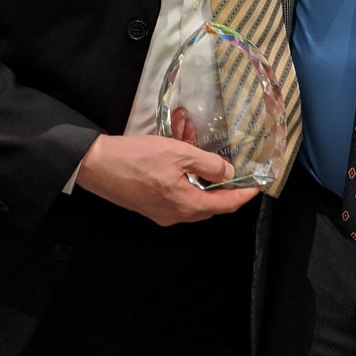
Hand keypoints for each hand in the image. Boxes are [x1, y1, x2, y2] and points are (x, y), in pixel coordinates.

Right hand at [75, 134, 258, 225]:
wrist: (97, 165)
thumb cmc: (138, 159)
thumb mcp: (179, 154)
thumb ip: (209, 165)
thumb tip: (229, 174)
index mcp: (187, 206)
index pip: (226, 205)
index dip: (244, 195)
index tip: (258, 186)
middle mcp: (176, 215)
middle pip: (210, 202)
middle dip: (221, 181)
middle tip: (230, 164)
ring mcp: (161, 211)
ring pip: (192, 193)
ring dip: (198, 170)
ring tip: (194, 140)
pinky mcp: (150, 204)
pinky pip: (176, 190)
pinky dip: (182, 172)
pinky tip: (178, 148)